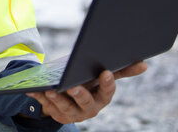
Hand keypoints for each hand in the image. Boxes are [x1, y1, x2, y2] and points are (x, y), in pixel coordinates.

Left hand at [26, 61, 147, 123]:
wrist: (67, 96)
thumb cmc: (87, 82)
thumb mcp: (101, 76)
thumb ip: (121, 71)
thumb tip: (144, 64)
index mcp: (102, 97)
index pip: (107, 92)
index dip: (107, 83)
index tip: (105, 72)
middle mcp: (88, 108)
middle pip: (85, 102)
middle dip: (79, 95)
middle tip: (72, 87)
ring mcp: (71, 113)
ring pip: (64, 107)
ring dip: (57, 99)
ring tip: (50, 90)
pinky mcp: (55, 113)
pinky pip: (46, 106)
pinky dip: (39, 98)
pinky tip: (32, 90)